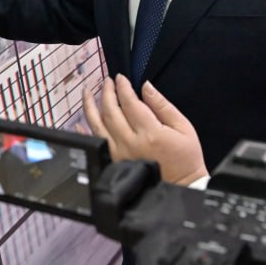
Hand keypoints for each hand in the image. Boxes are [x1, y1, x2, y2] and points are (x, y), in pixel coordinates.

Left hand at [82, 74, 208, 185]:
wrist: (183, 186)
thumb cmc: (185, 158)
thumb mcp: (183, 127)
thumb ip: (162, 105)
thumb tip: (146, 87)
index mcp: (150, 132)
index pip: (130, 103)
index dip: (123, 87)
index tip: (121, 77)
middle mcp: (131, 142)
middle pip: (111, 111)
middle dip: (107, 92)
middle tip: (107, 81)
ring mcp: (119, 154)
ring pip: (98, 125)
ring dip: (90, 106)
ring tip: (88, 92)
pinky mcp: (114, 162)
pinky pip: (95, 143)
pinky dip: (85, 131)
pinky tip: (79, 121)